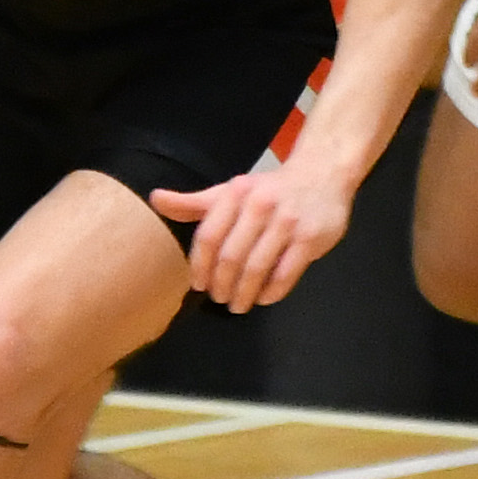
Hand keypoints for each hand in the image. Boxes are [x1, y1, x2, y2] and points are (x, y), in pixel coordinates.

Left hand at [152, 162, 353, 312]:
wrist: (322, 173)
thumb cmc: (270, 189)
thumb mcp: (231, 191)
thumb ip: (195, 202)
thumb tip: (155, 199)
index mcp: (236, 193)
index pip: (208, 236)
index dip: (200, 266)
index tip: (198, 285)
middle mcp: (260, 205)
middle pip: (231, 257)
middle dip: (222, 285)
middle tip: (220, 299)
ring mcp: (287, 222)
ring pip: (257, 268)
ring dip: (244, 293)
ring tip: (238, 305)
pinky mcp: (310, 238)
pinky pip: (286, 274)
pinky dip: (271, 292)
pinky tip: (263, 298)